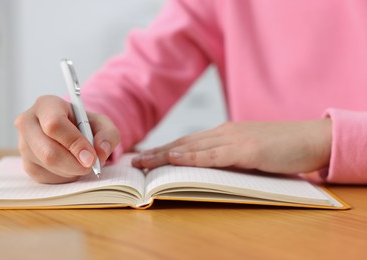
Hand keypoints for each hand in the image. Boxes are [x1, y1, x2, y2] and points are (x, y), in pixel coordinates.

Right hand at [14, 95, 119, 183]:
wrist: (72, 132)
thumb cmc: (86, 125)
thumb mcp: (103, 124)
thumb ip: (108, 135)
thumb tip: (101, 152)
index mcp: (46, 105)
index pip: (54, 125)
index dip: (75, 143)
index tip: (91, 157)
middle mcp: (28, 122)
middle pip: (48, 151)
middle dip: (74, 163)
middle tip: (91, 165)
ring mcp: (23, 144)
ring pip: (48, 166)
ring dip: (72, 169)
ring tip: (81, 160)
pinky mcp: (26, 164)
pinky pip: (47, 177)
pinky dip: (65, 176)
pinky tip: (71, 166)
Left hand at [132, 119, 331, 174]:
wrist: (312, 138)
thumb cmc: (282, 147)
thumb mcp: (249, 152)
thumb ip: (228, 158)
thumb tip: (208, 168)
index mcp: (224, 134)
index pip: (188, 143)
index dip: (165, 149)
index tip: (146, 155)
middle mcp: (225, 133)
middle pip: (184, 143)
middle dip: (157, 152)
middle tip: (134, 159)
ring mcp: (235, 139)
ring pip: (193, 147)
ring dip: (166, 155)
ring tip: (144, 162)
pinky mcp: (248, 149)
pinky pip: (215, 155)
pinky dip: (193, 157)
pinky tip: (176, 159)